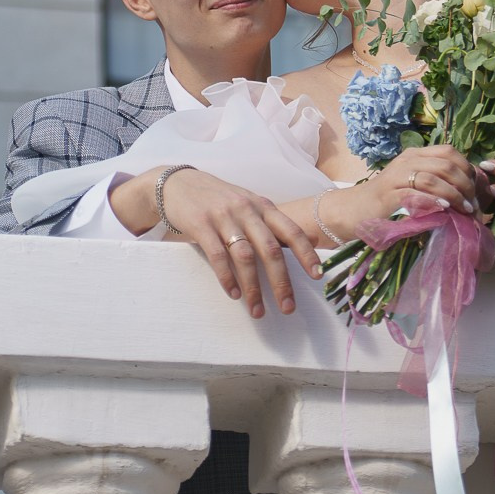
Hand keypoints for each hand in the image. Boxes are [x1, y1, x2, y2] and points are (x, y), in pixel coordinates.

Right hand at [158, 168, 323, 317]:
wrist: (177, 183)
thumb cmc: (218, 199)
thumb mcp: (248, 204)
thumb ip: (270, 222)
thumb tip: (305, 242)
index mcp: (262, 206)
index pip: (291, 230)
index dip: (306, 253)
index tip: (317, 275)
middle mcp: (246, 210)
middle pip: (270, 249)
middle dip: (281, 281)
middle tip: (288, 307)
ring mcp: (223, 217)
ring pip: (245, 256)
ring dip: (253, 288)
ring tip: (257, 310)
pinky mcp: (201, 225)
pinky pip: (218, 255)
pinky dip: (227, 278)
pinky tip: (233, 294)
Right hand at [371, 145, 483, 215]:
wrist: (356, 209)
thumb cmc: (389, 199)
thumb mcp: (414, 182)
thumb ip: (436, 180)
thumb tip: (468, 188)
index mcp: (415, 155)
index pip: (449, 152)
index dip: (467, 169)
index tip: (475, 189)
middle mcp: (407, 161)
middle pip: (445, 164)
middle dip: (465, 185)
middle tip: (472, 204)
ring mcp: (397, 177)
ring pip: (433, 178)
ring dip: (454, 194)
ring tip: (464, 210)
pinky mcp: (389, 195)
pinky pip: (415, 194)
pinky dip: (433, 200)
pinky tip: (443, 208)